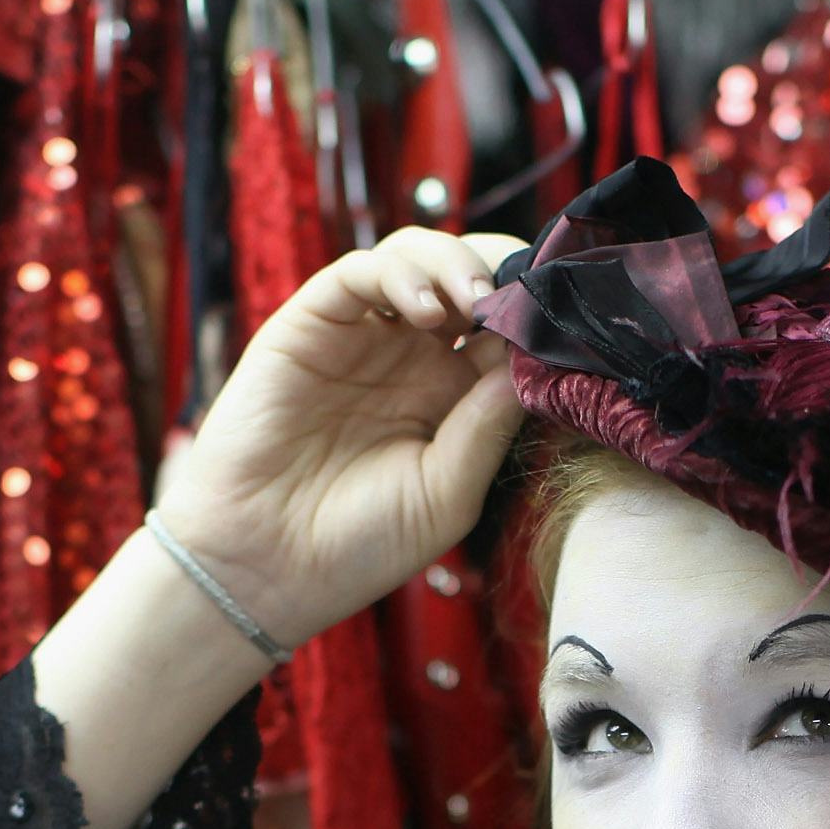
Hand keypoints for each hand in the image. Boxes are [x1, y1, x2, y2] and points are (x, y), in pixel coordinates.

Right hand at [148, 226, 529, 645]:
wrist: (266, 568)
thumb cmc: (358, 545)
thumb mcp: (446, 493)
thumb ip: (488, 426)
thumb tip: (532, 362)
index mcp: (453, 397)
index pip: (504, 332)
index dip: (533, 317)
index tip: (563, 319)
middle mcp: (411, 359)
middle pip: (468, 280)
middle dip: (502, 274)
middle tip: (522, 296)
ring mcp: (362, 338)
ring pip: (417, 260)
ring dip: (455, 265)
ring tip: (475, 301)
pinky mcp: (311, 324)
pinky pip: (360, 273)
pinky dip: (399, 274)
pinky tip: (424, 311)